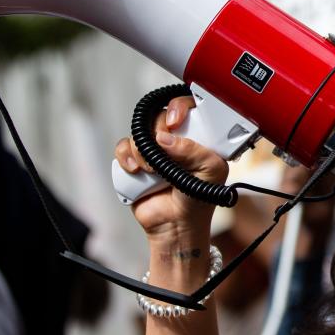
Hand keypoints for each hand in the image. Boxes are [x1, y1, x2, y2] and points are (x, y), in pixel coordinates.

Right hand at [114, 96, 227, 244]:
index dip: (179, 108)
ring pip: (140, 130)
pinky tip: (136, 170)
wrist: (176, 227)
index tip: (176, 121)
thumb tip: (166, 138)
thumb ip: (195, 152)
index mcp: (197, 137)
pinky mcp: (135, 162)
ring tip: (153, 170)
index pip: (188, 108)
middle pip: (159, 115)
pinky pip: (123, 147)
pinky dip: (126, 156)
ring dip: (143, 148)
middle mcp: (174, 140)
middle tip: (164, 148)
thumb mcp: (211, 173)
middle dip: (159, 129)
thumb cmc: (199, 200)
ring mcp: (154, 150)